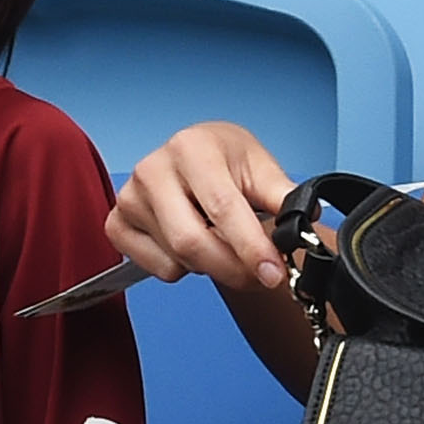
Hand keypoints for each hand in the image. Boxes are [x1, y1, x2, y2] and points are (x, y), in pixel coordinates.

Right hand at [105, 122, 299, 293]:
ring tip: (222, 241)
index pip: (222, 208)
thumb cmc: (226, 159)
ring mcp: (130, 198)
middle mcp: (152, 169)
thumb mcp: (260, 167)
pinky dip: (183, 268)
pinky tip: (192, 240)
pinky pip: (158, 269)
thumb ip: (284, 195)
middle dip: (233, 268)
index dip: (251, 247)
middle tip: (260, 275)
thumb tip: (306, 219)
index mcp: (191, 148)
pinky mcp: (117, 224)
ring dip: (210, 265)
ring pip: (178, 260)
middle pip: (192, 243)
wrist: (196, 152)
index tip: (272, 273)